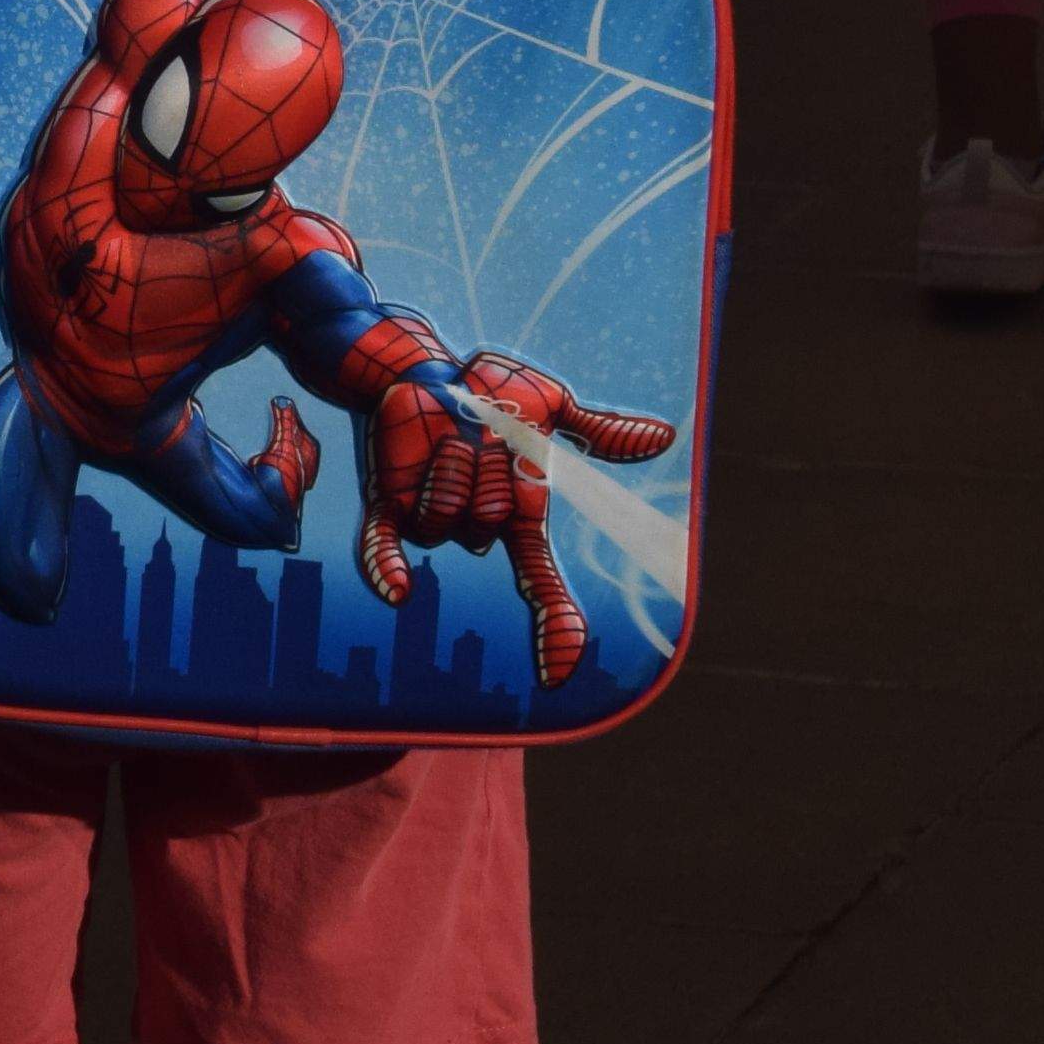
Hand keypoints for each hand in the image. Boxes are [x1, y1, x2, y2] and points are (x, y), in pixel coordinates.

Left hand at [359, 347, 681, 683]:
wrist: (436, 370)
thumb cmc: (499, 395)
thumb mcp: (554, 408)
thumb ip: (601, 432)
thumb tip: (663, 437)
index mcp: (519, 518)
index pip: (541, 586)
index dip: (552, 628)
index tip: (557, 673)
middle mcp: (476, 529)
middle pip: (483, 527)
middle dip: (485, 473)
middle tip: (485, 431)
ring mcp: (431, 519)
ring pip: (441, 522)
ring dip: (448, 469)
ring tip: (452, 432)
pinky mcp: (387, 504)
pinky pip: (380, 548)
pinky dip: (388, 569)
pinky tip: (400, 592)